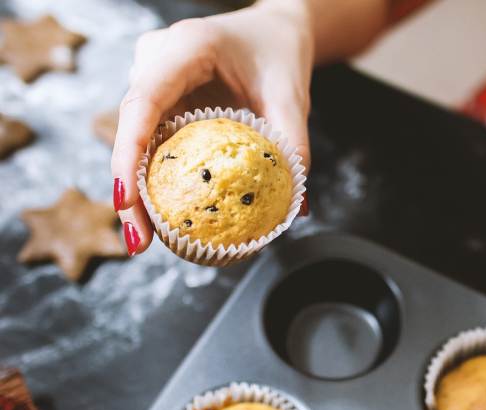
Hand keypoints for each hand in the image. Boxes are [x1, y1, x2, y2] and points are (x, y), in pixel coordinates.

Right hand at [111, 2, 313, 255]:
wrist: (273, 30)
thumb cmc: (279, 54)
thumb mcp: (291, 95)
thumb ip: (293, 143)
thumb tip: (297, 209)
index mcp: (186, 48)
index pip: (144, 101)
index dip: (128, 153)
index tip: (127, 200)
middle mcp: (156, 60)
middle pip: (130, 128)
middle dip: (128, 189)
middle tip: (138, 241)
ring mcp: (152, 78)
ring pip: (134, 139)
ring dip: (137, 189)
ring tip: (143, 239)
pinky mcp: (159, 98)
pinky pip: (150, 140)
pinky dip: (154, 177)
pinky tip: (161, 215)